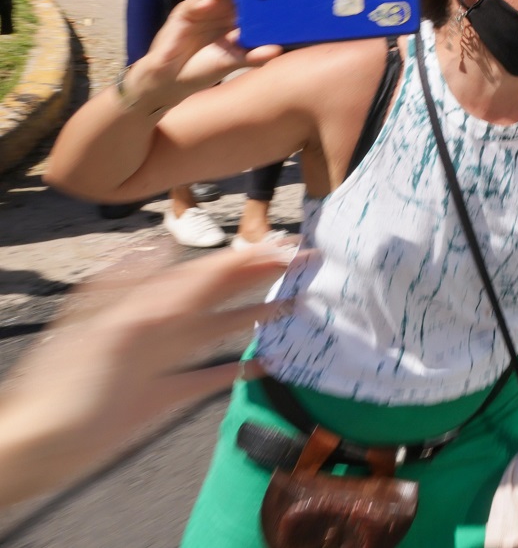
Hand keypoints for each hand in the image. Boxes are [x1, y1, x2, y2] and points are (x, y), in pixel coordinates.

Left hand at [0, 241, 298, 508]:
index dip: (246, 257)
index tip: (285, 245)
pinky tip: (260, 365)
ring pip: (218, 330)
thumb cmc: (67, 388)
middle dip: (258, 277)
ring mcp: (164, 361)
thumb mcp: (111, 333)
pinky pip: (208, 377)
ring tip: (292, 304)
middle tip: (302, 263)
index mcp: (148, 306)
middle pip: (217, 295)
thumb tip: (174, 251)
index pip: (206, 273)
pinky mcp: (163, 396)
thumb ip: (150, 296)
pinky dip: (236, 369)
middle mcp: (160, 327)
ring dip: (254, 315)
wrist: (43, 444)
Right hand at [130, 0, 288, 107]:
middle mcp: (224, 4)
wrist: (174, 80)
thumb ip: (254, 56)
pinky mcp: (186, 11)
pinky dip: (203, 1)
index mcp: (240, 12)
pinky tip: (210, 2)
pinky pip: (195, 2)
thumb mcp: (234, 61)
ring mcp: (205, 5)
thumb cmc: (205, 67)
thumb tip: (278, 51)